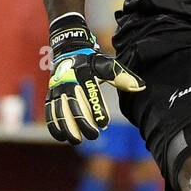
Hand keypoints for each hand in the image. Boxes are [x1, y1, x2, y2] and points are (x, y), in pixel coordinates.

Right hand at [44, 13, 144, 143]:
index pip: (91, 95)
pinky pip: (49, 113)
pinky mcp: (50, 96)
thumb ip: (122, 77)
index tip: (104, 124)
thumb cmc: (92, 62)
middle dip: (83, 123)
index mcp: (84, 75)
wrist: (68, 51)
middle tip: (94, 135)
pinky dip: (54, 126)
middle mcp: (68, 82)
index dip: (97, 110)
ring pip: (60, 111)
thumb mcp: (107, 65)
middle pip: (74, 106)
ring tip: (77, 140)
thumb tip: (140, 87)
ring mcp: (57, 90)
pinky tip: (62, 137)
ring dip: (67, 127)